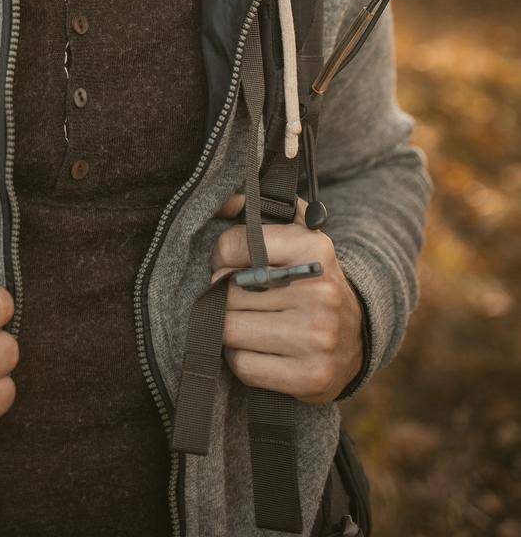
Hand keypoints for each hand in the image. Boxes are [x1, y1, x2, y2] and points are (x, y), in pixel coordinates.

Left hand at [209, 194, 363, 405]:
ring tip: (248, 321)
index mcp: (314, 248)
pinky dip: (241, 358)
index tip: (229, 263)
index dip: (221, 255)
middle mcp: (319, 293)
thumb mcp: (299, 233)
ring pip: (230, 330)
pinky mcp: (310, 377)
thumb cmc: (311, 279)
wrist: (357, 336)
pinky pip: (244, 366)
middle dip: (222, 295)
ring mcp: (316, 338)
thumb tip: (223, 201)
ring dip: (229, 328)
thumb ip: (260, 208)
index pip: (234, 245)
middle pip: (227, 293)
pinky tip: (259, 348)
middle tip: (236, 296)